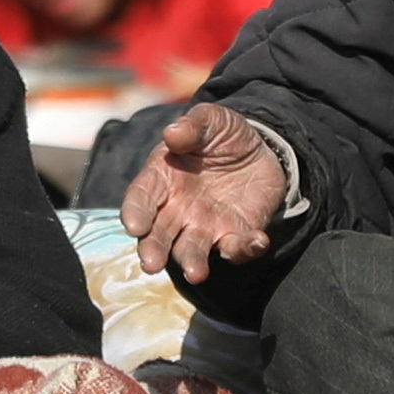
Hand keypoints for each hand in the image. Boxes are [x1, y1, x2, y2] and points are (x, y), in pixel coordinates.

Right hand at [121, 104, 290, 283]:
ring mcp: (204, 226)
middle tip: (151, 264)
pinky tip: (257, 241)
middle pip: (158, 234)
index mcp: (161, 178)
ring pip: (191, 250)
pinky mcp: (234, 234)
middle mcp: (176, 209)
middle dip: (153, 249)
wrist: (259, 150)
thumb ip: (192, 126)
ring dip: (193, 262)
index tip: (134, 225)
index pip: (141, 198)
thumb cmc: (222, 134)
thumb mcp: (210, 120)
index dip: (136, 211)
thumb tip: (172, 133)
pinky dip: (245, 249)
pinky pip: (236, 248)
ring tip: (196, 273)